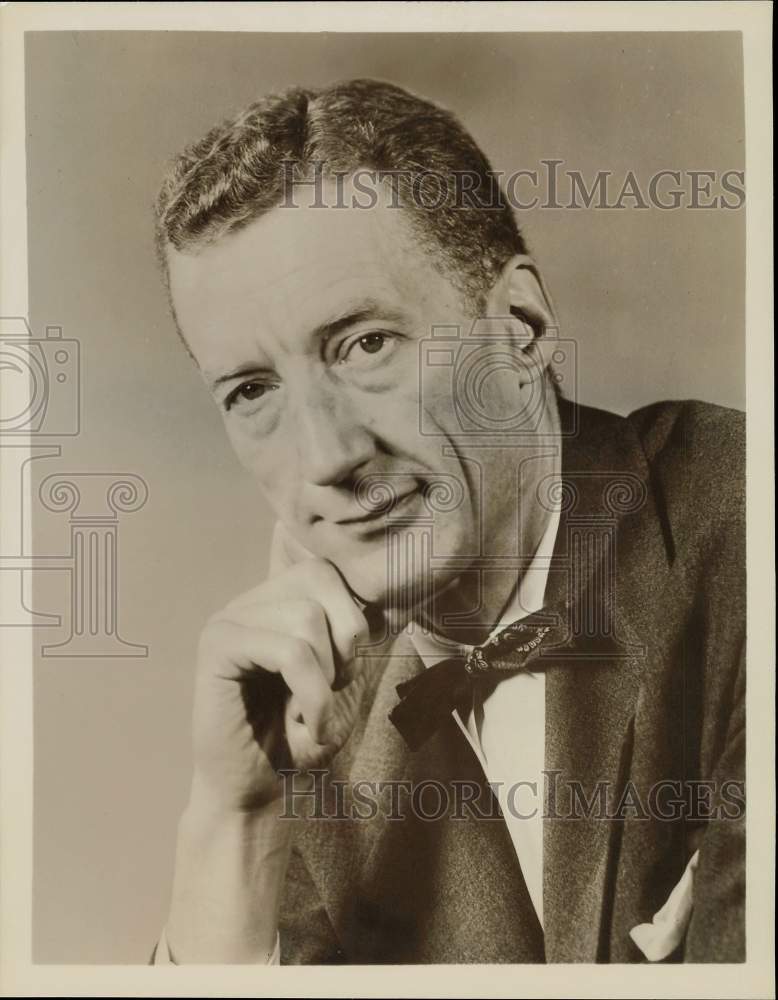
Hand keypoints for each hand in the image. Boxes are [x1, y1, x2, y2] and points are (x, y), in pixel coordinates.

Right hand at [189, 522, 370, 812]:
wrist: (258, 791)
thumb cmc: (300, 735)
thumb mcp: (343, 676)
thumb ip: (355, 631)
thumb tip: (386, 595)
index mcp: (276, 600)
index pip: (328, 571)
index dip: (352, 620)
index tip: (343, 674)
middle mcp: (249, 601)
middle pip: (320, 580)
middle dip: (344, 641)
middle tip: (331, 689)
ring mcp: (229, 619)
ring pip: (307, 617)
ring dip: (326, 679)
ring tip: (310, 713)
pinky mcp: (216, 646)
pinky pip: (288, 653)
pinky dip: (312, 696)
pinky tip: (302, 727)